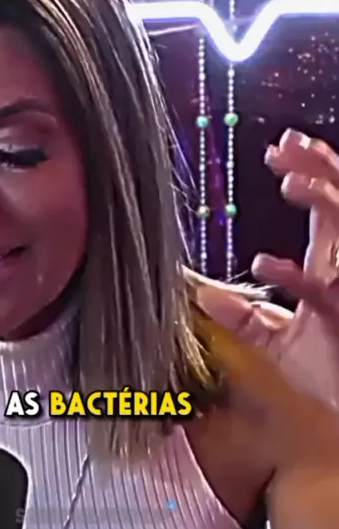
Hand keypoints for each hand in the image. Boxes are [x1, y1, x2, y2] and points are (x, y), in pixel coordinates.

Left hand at [199, 129, 338, 409]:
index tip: (282, 147)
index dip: (312, 171)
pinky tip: (265, 265)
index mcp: (333, 270)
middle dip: (320, 170)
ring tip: (291, 183)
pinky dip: (298, 278)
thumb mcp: (279, 344)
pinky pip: (327, 292)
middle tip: (285, 148)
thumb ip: (245, 317)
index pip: (330, 207)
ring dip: (325, 203)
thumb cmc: (328, 381)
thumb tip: (202, 294)